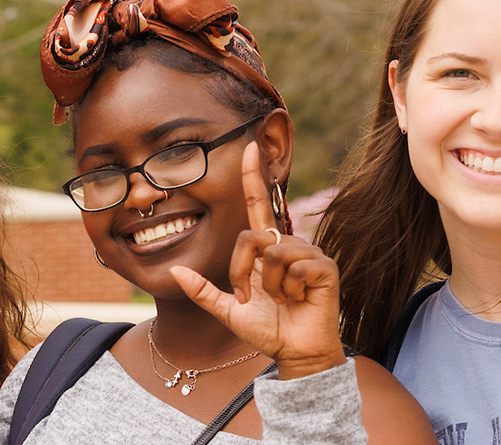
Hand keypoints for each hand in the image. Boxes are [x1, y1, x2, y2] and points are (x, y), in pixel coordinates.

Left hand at [167, 141, 345, 378]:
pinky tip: (298, 300)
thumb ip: (202, 291)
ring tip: (281, 299)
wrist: (294, 353)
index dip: (253, 178)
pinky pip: (294, 266)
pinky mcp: (325, 267)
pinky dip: (289, 289)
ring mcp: (310, 255)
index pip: (259, 206)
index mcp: (267, 250)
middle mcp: (289, 245)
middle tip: (249, 296)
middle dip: (241, 269)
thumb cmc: (267, 330)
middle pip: (252, 235)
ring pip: (274, 251)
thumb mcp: (227, 310)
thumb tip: (174, 272)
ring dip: (269, 284)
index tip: (248, 147)